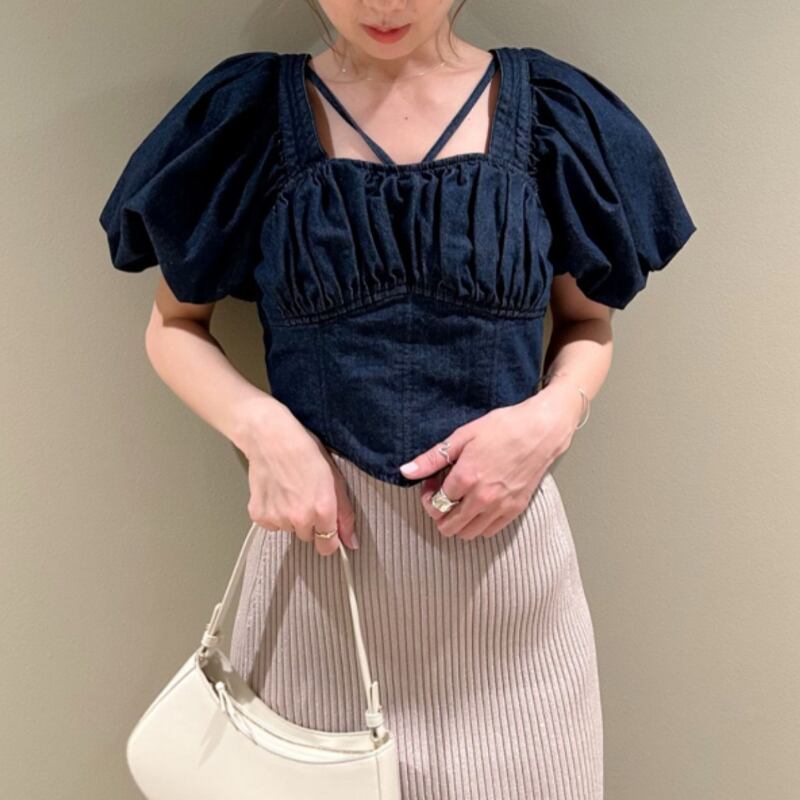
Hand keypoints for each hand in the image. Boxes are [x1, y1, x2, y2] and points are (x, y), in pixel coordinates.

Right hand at [236, 399, 357, 556]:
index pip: (328, 547)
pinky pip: (271, 525)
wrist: (271, 438)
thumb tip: (351, 542)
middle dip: (310, 523)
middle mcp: (299, 519)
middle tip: (306, 497)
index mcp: (322, 510)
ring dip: (291, 517)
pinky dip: (273, 513)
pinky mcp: (259, 515)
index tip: (327, 529)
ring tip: (289, 491)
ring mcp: (277, 518)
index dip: (329, 539)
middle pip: (308, 537)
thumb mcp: (335, 479)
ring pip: (289, 529)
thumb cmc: (305, 452)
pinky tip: (276, 493)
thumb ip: (345, 514)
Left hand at [398, 384, 581, 539]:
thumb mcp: (462, 436)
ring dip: (458, 522)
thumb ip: (432, 458)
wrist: (541, 431)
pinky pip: (489, 532)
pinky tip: (478, 505)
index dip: (428, 496)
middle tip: (444, 494)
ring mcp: (500, 506)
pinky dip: (478, 524)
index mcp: (466, 478)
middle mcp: (482, 498)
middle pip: (448, 526)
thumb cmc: (503, 427)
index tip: (432, 485)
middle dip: (439, 513)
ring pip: (467, 533)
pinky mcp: (515, 510)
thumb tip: (406, 471)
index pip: (436, 504)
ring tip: (460, 500)